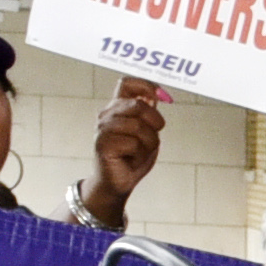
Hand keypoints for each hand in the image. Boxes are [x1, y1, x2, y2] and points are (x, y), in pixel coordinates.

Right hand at [75, 79, 166, 231]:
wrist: (118, 183)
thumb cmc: (132, 157)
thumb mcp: (147, 131)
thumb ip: (149, 112)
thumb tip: (159, 94)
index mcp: (118, 108)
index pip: (127, 83)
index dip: (147, 85)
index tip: (162, 97)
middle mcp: (107, 115)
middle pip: (138, 105)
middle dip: (155, 122)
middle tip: (152, 137)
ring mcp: (103, 129)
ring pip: (138, 126)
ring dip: (148, 143)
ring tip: (139, 152)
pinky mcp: (102, 144)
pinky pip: (133, 144)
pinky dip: (139, 155)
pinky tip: (130, 160)